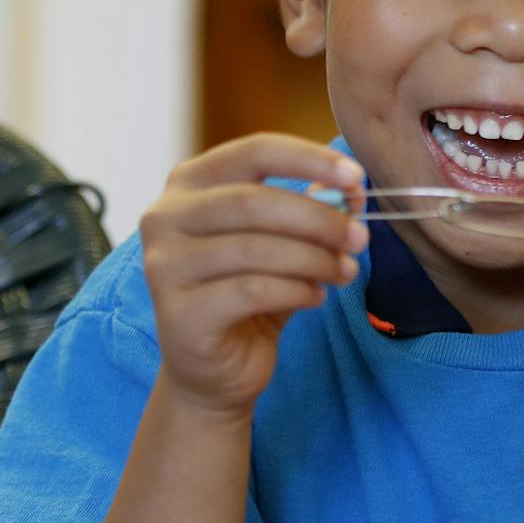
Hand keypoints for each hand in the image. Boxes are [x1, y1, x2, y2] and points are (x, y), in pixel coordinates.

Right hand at [138, 134, 367, 417]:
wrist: (212, 370)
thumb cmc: (245, 295)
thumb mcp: (278, 242)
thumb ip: (306, 210)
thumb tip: (352, 189)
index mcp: (187, 184)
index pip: (252, 152)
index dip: (309, 159)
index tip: (356, 177)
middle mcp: (164, 218)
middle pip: (254, 202)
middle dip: (318, 219)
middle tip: (359, 238)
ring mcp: (164, 266)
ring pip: (255, 249)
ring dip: (314, 259)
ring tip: (344, 271)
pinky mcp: (178, 313)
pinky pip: (251, 291)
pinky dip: (296, 291)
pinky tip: (314, 298)